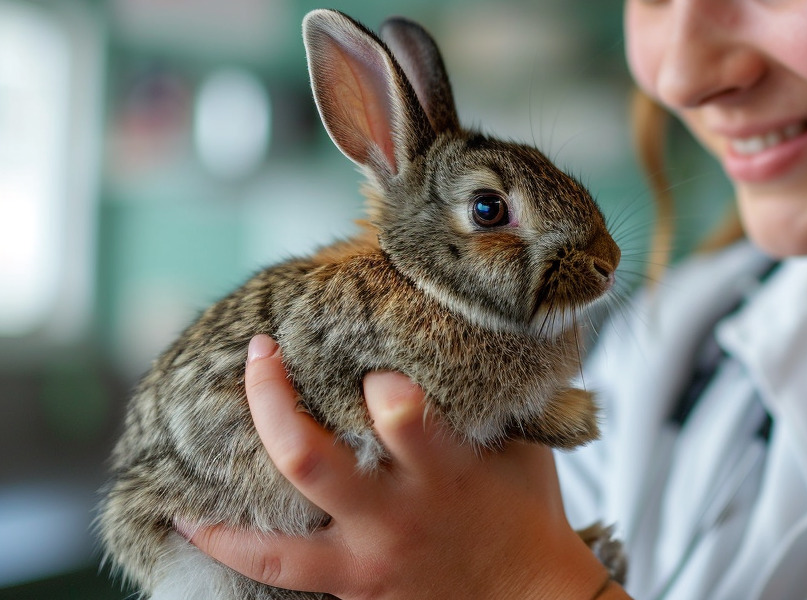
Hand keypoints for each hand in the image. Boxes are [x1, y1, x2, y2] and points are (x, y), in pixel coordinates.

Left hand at [184, 335, 617, 599]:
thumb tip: (455, 328)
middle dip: (271, 400)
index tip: (365, 351)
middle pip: (306, 460)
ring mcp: (364, 559)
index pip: (399, 416)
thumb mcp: (519, 442)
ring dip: (220, 511)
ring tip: (183, 478)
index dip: (375, 378)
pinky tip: (200, 525)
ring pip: (271, 543)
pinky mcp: (351, 589)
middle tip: (261, 354)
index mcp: (443, 471)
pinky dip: (234, 549)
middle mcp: (394, 516)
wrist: (529, 596)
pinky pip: (277, 574)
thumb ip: (482, 396)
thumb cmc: (526, 508)